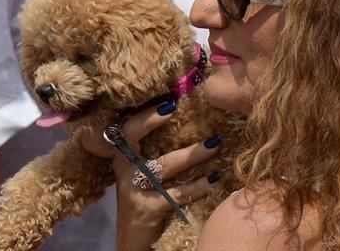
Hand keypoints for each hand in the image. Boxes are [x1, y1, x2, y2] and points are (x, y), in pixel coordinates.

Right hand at [108, 98, 221, 249]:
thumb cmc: (147, 202)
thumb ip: (157, 153)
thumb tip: (191, 125)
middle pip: (133, 138)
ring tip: (215, 143)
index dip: (144, 116)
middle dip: (152, 121)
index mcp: (124, 160)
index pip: (126, 130)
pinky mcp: (146, 209)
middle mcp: (124, 172)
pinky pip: (176, 195)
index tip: (168, 103)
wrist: (134, 244)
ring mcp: (133, 191)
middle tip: (178, 108)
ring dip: (192, 154)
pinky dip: (198, 187)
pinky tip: (214, 180)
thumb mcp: (145, 176)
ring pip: (163, 165)